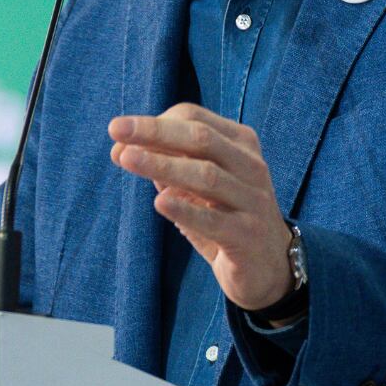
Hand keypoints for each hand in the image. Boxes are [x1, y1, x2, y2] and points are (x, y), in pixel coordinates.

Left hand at [108, 103, 291, 311]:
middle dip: (155, 132)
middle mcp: (251, 166)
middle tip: (116, 129)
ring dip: (163, 165)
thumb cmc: (225, 216)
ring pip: (207, 176)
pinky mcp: (248, 236)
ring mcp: (253, 201)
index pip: (195, 119)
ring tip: (127, 159)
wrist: (268, 266)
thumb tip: (121, 150)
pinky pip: (215, 221)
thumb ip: (167, 165)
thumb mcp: (198, 186)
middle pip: (201, 139)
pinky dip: (186, 210)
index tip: (119, 133)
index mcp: (240, 144)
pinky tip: (159, 202)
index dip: (155, 123)